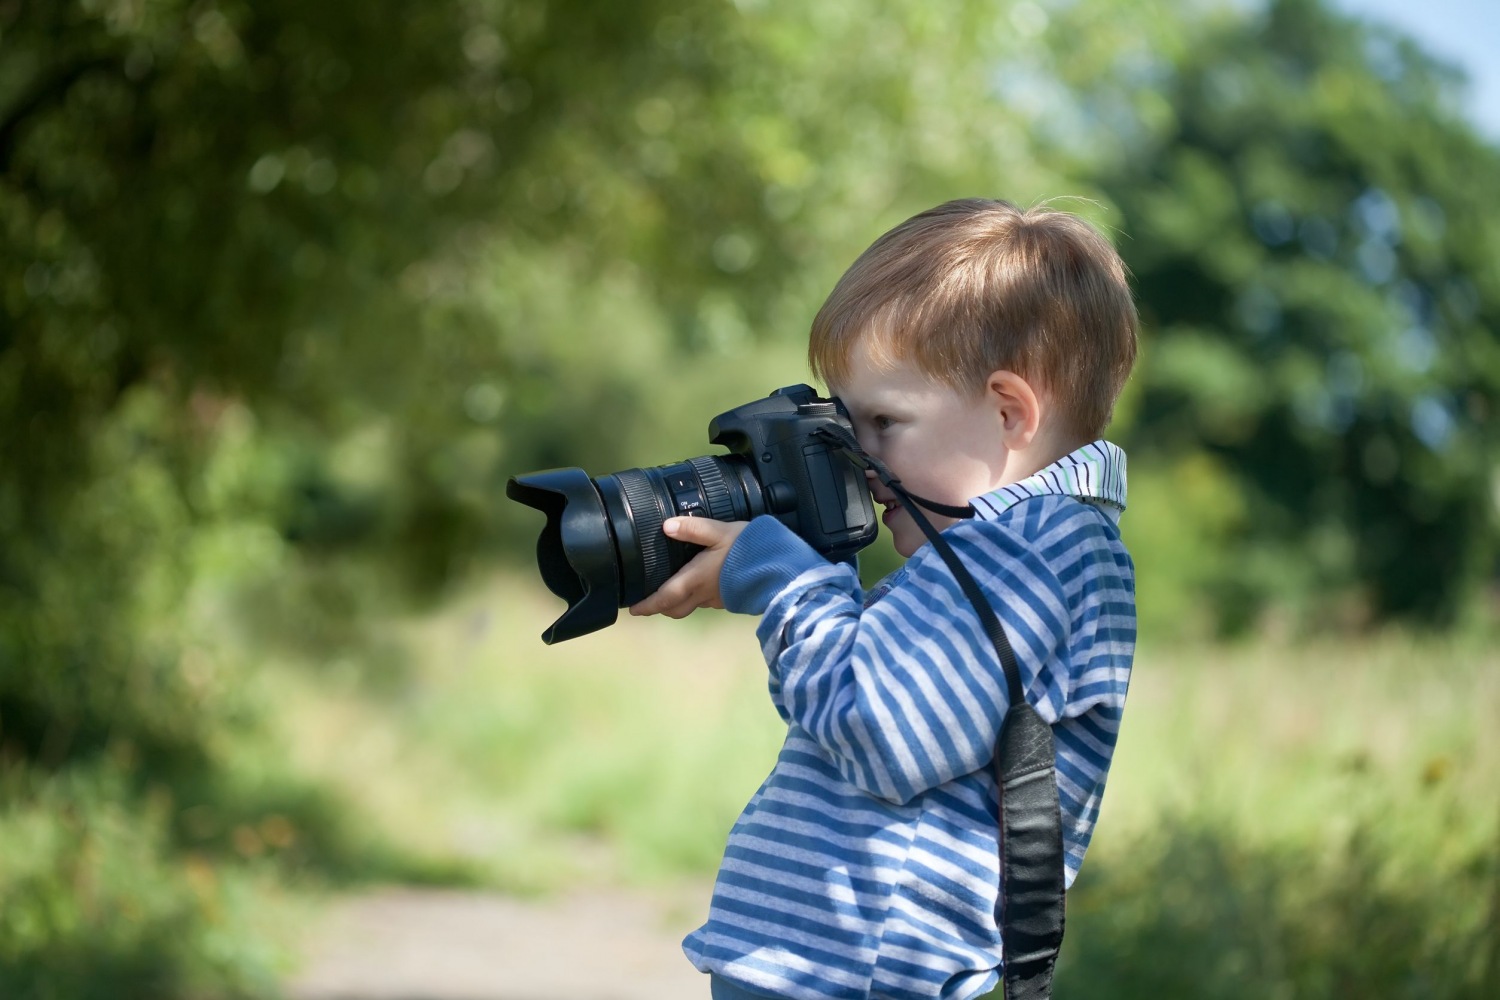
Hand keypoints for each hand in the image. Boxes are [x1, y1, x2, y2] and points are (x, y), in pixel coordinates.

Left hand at [628, 517, 748, 618]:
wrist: (779, 569)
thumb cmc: (749, 549)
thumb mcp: (719, 531)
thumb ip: (693, 528)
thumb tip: (666, 526)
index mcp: (695, 580)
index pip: (664, 598)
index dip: (647, 606)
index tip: (633, 610)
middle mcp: (704, 594)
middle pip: (675, 610)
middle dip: (660, 609)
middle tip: (649, 604)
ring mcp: (718, 599)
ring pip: (691, 607)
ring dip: (678, 604)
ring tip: (672, 593)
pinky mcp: (731, 598)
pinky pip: (707, 602)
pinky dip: (697, 598)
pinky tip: (700, 586)